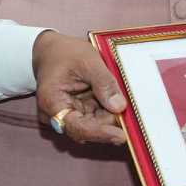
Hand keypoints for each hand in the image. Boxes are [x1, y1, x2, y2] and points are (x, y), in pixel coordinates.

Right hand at [33, 31, 126, 146]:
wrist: (53, 50)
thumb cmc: (66, 53)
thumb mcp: (88, 61)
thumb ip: (104, 83)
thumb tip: (119, 107)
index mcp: (52, 102)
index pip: (76, 127)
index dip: (100, 133)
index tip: (121, 136)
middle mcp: (56, 115)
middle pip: (86, 129)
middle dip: (109, 125)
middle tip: (132, 120)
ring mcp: (68, 115)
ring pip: (93, 125)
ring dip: (111, 119)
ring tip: (128, 111)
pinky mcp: (78, 112)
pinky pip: (95, 118)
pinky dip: (109, 113)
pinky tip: (121, 107)